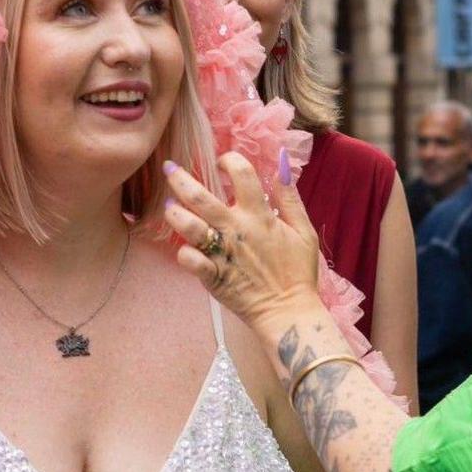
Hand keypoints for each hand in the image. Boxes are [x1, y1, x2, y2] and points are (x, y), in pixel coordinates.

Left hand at [162, 151, 321, 336]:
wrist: (288, 311)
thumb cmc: (297, 271)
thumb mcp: (304, 231)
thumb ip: (290, 198)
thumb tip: (282, 164)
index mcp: (260, 216)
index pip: (242, 174)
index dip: (230, 160)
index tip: (222, 161)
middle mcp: (236, 230)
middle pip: (201, 197)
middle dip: (180, 178)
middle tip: (169, 168)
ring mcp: (221, 253)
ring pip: (189, 226)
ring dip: (174, 213)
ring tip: (168, 205)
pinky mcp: (213, 275)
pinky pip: (190, 260)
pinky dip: (183, 252)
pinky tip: (182, 247)